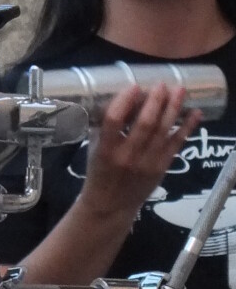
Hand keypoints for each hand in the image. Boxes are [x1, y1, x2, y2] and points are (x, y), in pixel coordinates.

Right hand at [80, 83, 199, 223]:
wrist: (111, 204)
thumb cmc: (99, 171)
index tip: (134, 86)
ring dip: (173, 109)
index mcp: (105, 150)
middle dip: (156, 101)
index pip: (114, 121)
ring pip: (163, 131)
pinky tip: (195, 113)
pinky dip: (187, 127)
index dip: (125, 101)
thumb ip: (105, 126)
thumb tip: (121, 97)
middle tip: (162, 84)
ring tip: (180, 90)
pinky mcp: (162, 167)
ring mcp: (147, 163)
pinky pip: (177, 144)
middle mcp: (127, 156)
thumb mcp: (93, 147)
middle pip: (145, 124)